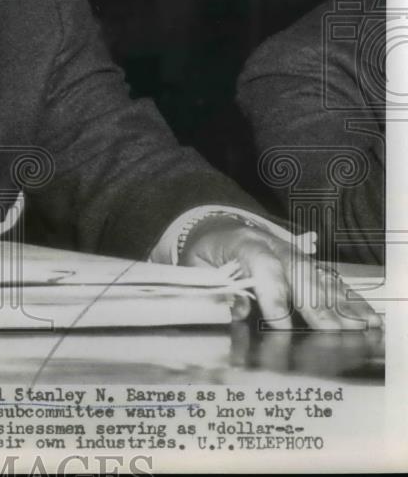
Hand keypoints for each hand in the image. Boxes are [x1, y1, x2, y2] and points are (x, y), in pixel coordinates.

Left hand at [181, 216, 381, 330]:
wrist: (217, 228)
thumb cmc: (205, 251)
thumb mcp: (194, 265)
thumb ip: (212, 287)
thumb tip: (238, 311)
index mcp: (245, 244)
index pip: (265, 268)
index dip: (274, 298)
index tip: (281, 328)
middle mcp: (276, 248)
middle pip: (302, 275)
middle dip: (319, 306)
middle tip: (336, 334)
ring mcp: (295, 255)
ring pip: (322, 279)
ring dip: (343, 305)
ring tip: (364, 329)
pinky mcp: (305, 265)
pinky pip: (331, 282)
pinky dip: (350, 301)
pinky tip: (367, 319)